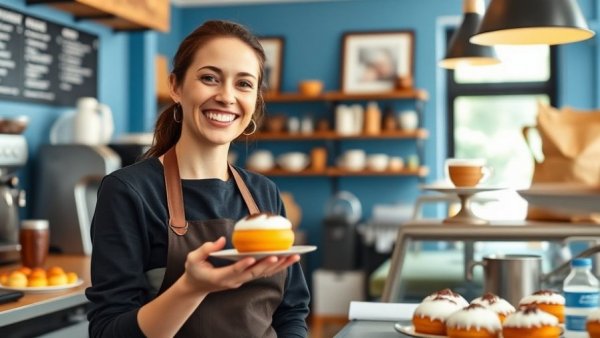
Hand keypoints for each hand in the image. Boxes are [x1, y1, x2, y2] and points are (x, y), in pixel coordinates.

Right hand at [182, 237, 299, 293]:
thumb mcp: (192, 259)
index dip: (243, 265)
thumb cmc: (194, 270)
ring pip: (262, 274)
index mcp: (220, 277)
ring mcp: (241, 280)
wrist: (197, 286)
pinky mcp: (246, 277)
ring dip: (279, 265)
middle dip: (267, 264)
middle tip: (279, 255)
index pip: (233, 271)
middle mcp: (234, 281)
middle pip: (253, 273)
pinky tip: (289, 258)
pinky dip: (277, 266)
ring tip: (294, 256)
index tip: (251, 258)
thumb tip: (221, 240)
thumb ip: (205, 249)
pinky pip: (263, 272)